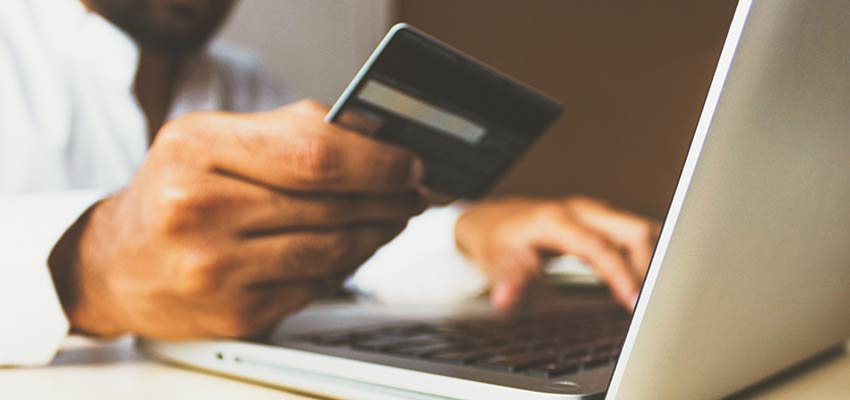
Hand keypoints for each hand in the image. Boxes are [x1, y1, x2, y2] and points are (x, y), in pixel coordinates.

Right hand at [49, 100, 425, 338]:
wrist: (116, 265)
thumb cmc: (174, 192)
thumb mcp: (212, 140)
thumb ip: (289, 131)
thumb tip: (375, 136)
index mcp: (196, 150)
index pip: (313, 153)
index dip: (376, 160)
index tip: (409, 163)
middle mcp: (198, 210)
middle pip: (329, 203)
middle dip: (387, 197)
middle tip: (413, 192)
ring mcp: (215, 269)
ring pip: (331, 250)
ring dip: (376, 233)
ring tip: (392, 218)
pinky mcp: (235, 313)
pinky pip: (316, 285)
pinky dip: (345, 265)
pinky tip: (354, 248)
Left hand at [455, 196, 659, 309]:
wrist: (492, 220)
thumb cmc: (496, 241)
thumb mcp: (494, 262)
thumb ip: (507, 280)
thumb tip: (506, 298)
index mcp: (556, 220)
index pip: (599, 246)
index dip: (620, 274)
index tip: (635, 301)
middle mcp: (580, 211)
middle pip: (633, 231)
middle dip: (650, 266)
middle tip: (654, 304)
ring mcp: (593, 213)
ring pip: (640, 230)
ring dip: (655, 260)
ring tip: (659, 295)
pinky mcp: (601, 221)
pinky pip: (635, 235)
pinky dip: (648, 256)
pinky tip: (651, 280)